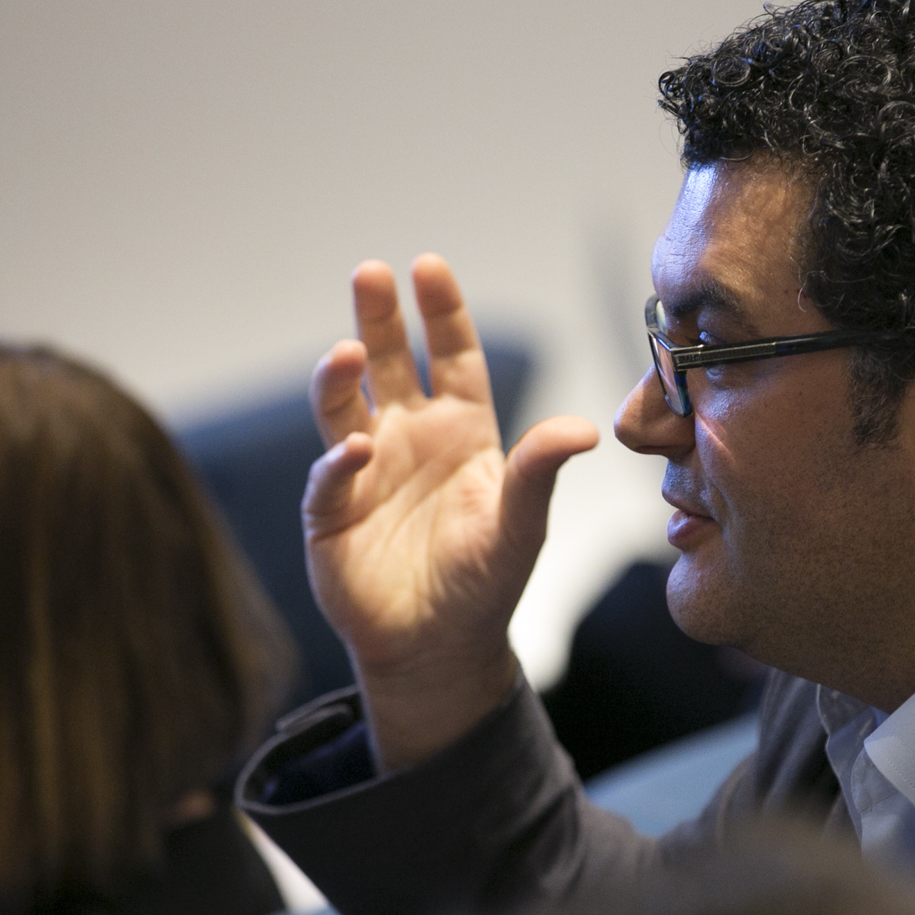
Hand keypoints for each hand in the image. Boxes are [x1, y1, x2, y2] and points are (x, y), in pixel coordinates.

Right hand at [303, 255, 598, 768]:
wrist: (439, 648)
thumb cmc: (485, 583)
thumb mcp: (521, 526)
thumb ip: (540, 472)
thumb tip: (584, 428)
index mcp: (461, 430)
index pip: (452, 356)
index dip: (441, 312)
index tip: (428, 267)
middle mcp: (408, 436)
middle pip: (390, 361)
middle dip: (379, 316)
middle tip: (371, 272)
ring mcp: (364, 470)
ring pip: (345, 404)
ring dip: (342, 374)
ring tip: (350, 351)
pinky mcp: (331, 512)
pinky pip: (330, 476)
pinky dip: (340, 460)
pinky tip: (355, 451)